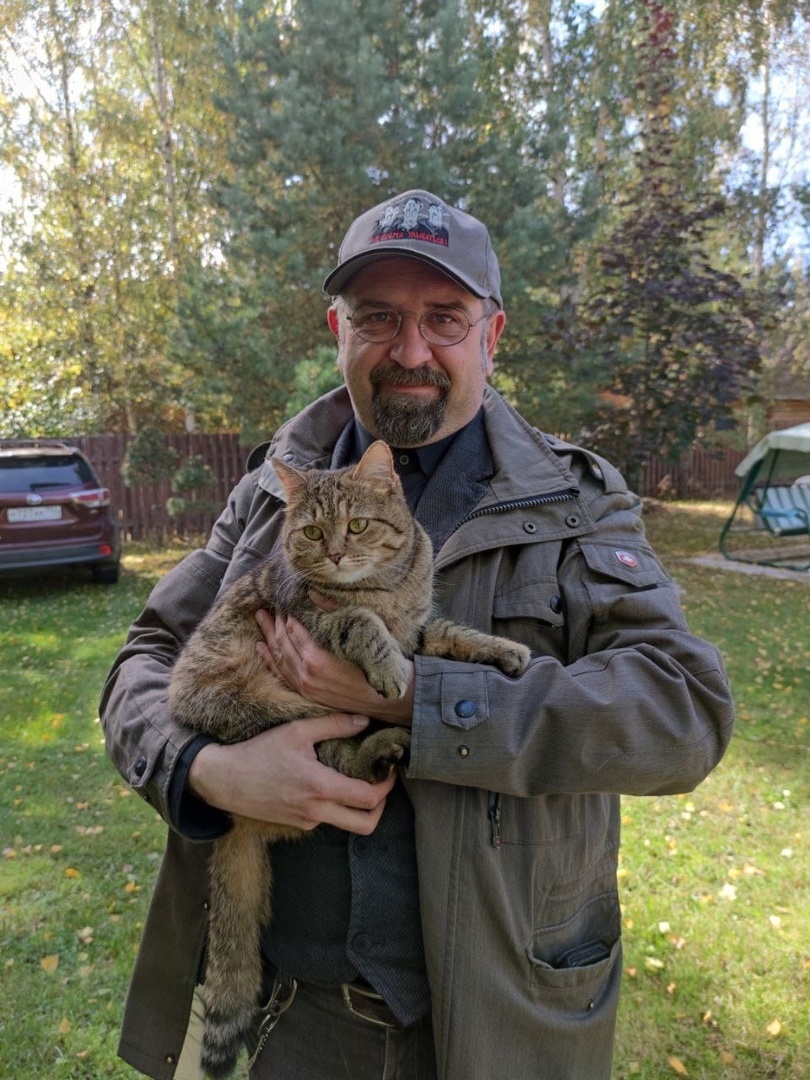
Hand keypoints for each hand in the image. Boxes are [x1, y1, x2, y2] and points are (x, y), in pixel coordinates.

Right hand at [187, 713, 395, 833]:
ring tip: (359, 782)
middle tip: (382, 784)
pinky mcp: (297, 824)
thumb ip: (334, 725)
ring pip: (347, 824)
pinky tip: (329, 785)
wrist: (225, 780)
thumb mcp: (297, 731)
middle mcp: (316, 811)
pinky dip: (336, 806)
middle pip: (366, 825)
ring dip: (359, 808)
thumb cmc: (259, 752)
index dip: (387, 785)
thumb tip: (364, 720)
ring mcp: (307, 822)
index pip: (369, 798)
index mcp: (320, 787)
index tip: (390, 769)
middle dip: (381, 808)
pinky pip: (326, 819)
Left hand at [255, 609, 413, 725]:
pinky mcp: (309, 694)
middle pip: (282, 643)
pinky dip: (271, 660)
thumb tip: (314, 594)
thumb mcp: (362, 631)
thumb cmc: (381, 661)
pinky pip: (283, 676)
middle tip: (266, 606)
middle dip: (274, 623)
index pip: (293, 630)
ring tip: (261, 619)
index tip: (284, 600)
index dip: (287, 614)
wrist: (391, 697)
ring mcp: (307, 687)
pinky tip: (262, 648)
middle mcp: (307, 675)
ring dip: (268, 637)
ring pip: (279, 659)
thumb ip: (335, 613)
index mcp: (317, 659)